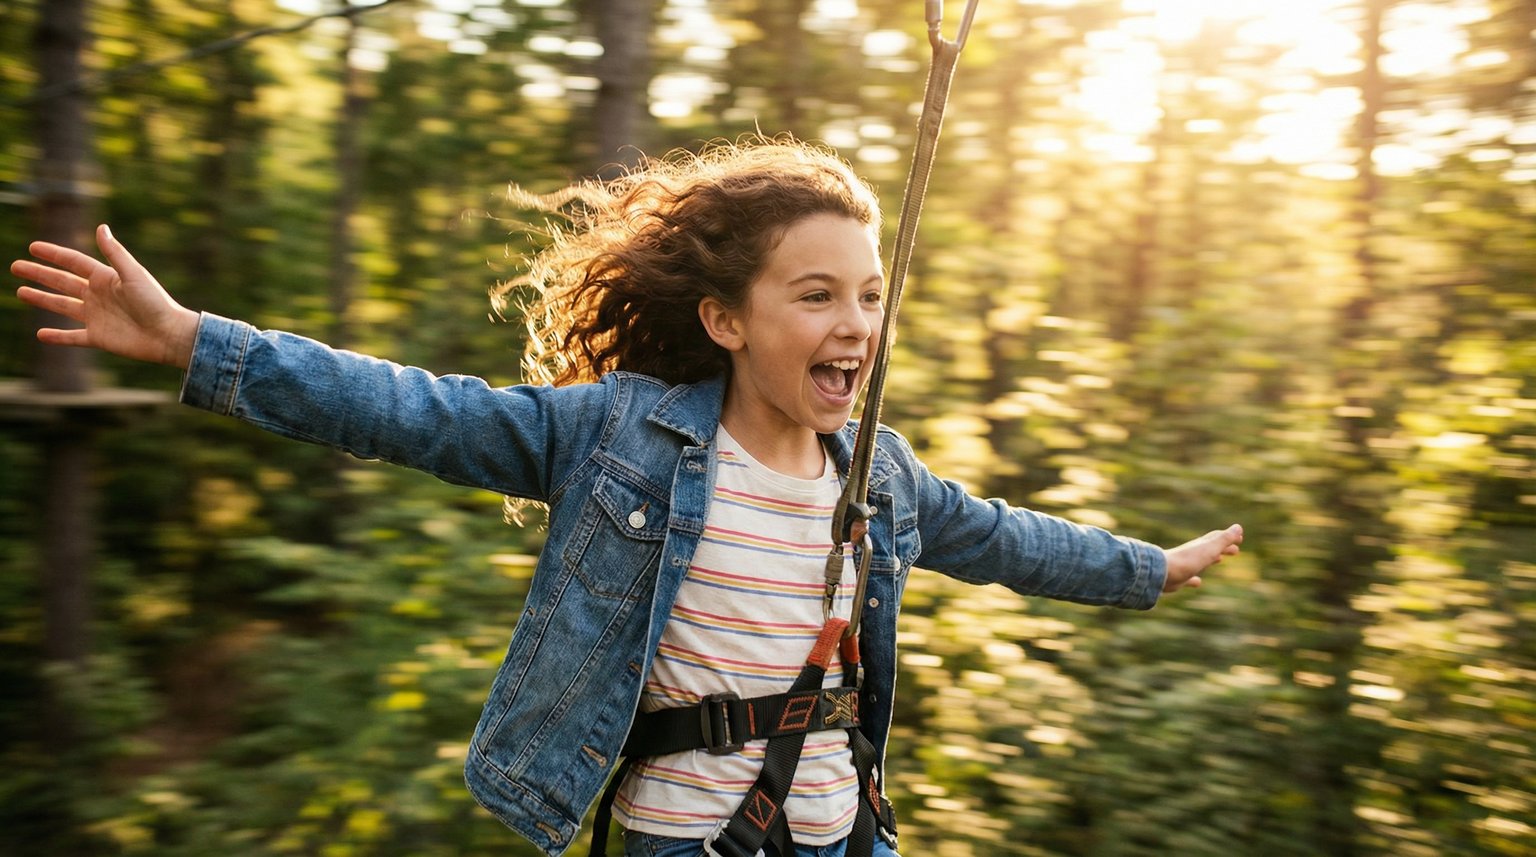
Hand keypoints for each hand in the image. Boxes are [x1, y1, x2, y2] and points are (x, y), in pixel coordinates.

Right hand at [12, 224, 198, 368]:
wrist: (169, 335)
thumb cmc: (155, 302)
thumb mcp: (133, 274)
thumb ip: (115, 253)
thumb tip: (101, 227)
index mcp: (106, 278)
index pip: (73, 262)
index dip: (54, 254)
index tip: (33, 247)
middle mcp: (98, 296)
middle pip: (62, 282)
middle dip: (39, 274)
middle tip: (16, 266)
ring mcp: (97, 316)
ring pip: (62, 306)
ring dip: (42, 299)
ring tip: (21, 292)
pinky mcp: (98, 337)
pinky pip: (72, 336)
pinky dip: (57, 336)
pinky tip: (41, 334)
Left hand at [1162, 524, 1242, 592]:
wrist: (1163, 573)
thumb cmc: (1189, 559)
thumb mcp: (1210, 549)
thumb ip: (1224, 539)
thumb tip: (1238, 527)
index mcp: (1202, 546)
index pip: (1218, 538)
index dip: (1229, 537)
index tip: (1240, 538)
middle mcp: (1194, 553)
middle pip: (1212, 548)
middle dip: (1224, 547)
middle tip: (1236, 550)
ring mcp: (1186, 565)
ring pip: (1202, 560)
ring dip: (1212, 559)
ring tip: (1219, 559)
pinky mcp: (1180, 579)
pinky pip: (1189, 578)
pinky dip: (1195, 579)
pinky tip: (1197, 582)